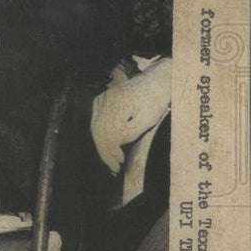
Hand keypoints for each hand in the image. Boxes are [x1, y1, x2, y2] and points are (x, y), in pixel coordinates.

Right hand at [91, 57, 171, 174]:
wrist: (153, 81)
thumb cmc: (155, 100)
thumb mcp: (148, 117)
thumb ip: (131, 130)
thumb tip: (117, 142)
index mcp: (119, 103)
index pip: (108, 133)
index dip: (112, 151)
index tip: (120, 163)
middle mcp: (105, 99)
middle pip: (99, 132)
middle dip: (105, 153)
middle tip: (115, 168)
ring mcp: (100, 100)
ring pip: (95, 129)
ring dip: (102, 147)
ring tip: (112, 162)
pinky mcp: (99, 102)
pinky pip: (95, 123)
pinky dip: (101, 137)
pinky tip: (108, 148)